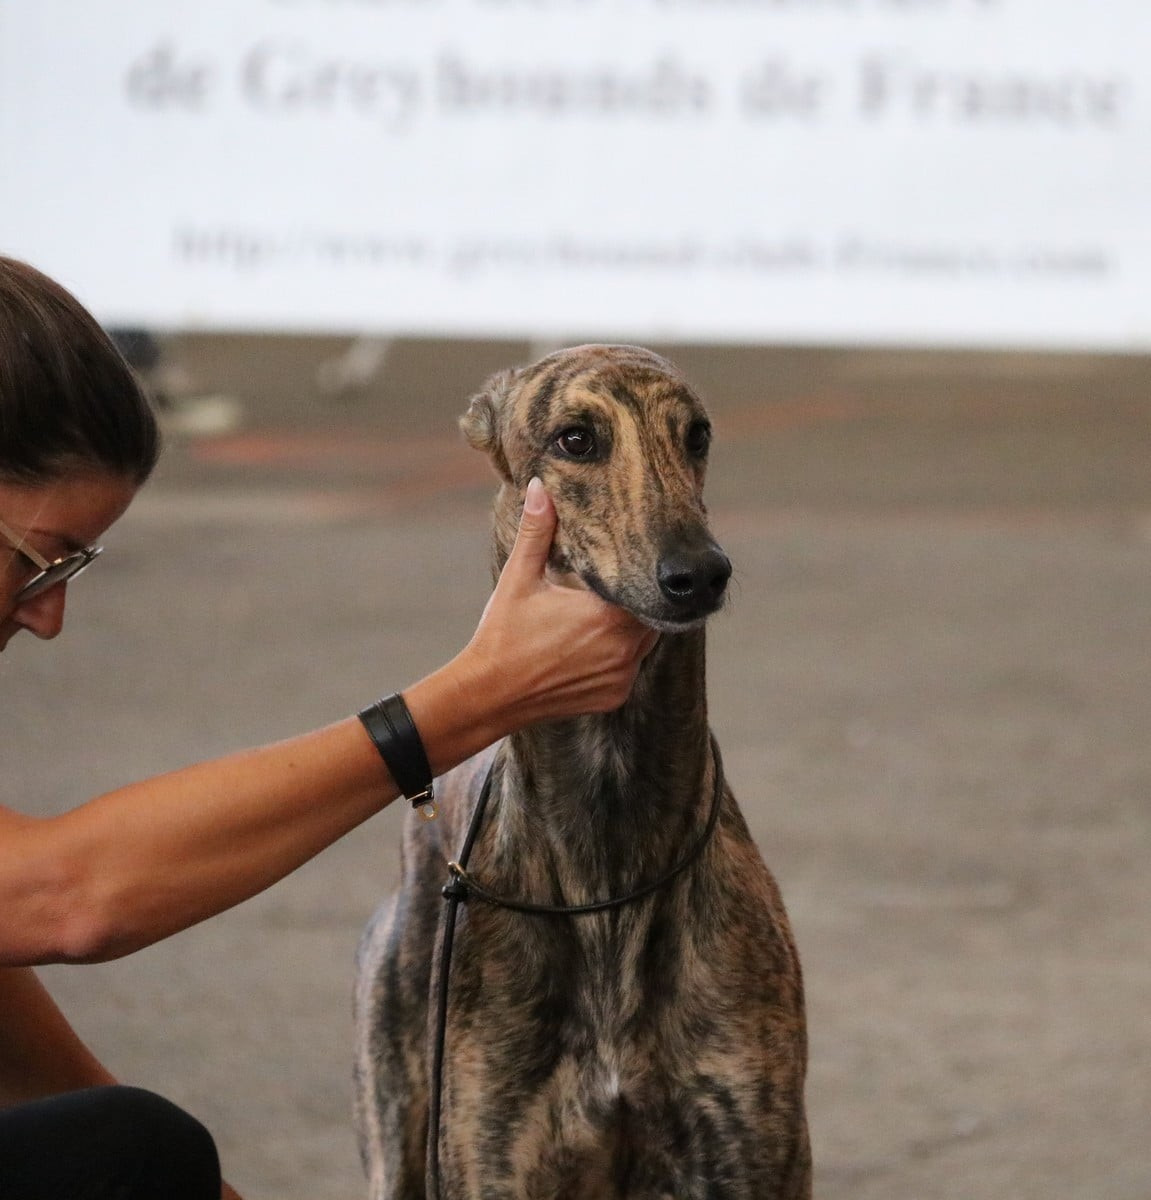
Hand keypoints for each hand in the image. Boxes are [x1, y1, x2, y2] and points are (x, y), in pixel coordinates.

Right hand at [465, 478, 656, 728]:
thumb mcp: (519, 578)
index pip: (644, 584)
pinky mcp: (614, 697)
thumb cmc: (503, 634)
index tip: (632, 558)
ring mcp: (621, 677)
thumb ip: (536, 532)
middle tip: (618, 583)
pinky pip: (630, 669)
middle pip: (649, 612)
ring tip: (606, 610)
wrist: (489, 695)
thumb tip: (539, 487)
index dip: (638, 570)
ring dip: (630, 626)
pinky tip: (593, 646)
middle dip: (634, 598)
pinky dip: (619, 656)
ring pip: (644, 641)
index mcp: (608, 614)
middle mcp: (624, 648)